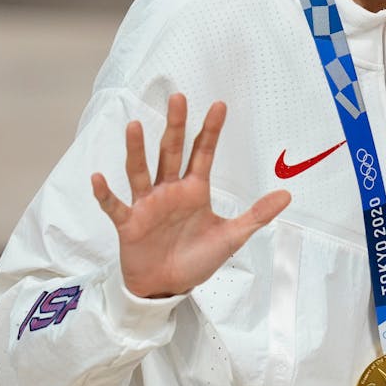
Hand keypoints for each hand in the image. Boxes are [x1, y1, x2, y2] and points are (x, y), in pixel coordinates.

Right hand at [92, 94, 291, 298]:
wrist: (167, 287)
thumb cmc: (196, 259)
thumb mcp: (231, 237)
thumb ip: (256, 215)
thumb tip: (287, 195)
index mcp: (194, 190)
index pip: (203, 153)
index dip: (211, 130)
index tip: (219, 105)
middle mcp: (169, 191)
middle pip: (171, 152)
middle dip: (175, 126)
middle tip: (178, 97)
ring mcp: (146, 205)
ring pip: (140, 171)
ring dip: (137, 150)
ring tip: (133, 126)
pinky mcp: (128, 223)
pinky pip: (114, 206)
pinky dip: (105, 194)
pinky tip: (98, 177)